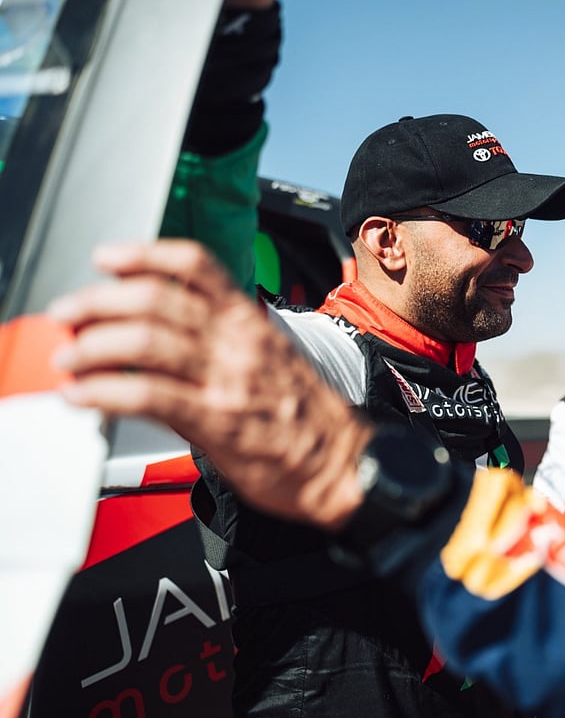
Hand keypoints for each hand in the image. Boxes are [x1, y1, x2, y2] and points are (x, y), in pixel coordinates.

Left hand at [49, 239, 366, 530]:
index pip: (196, 266)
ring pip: (146, 342)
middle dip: (98, 301)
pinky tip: (84, 396)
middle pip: (156, 298)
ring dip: (93, 346)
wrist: (342, 463)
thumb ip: (220, 344)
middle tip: (69, 313)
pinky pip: (150, 396)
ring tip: (70, 357)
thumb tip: (161, 341)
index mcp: (250, 322)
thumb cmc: (308, 419)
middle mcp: (237, 342)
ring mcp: (227, 380)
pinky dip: (105, 393)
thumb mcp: (271, 359)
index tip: (107, 258)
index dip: (144, 254)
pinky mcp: (217, 421)